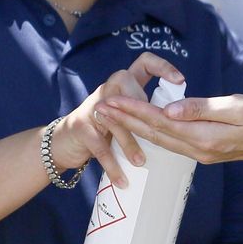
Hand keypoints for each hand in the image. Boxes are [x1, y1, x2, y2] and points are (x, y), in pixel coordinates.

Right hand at [52, 52, 183, 187]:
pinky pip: (100, 147)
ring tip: (141, 162)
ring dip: (129, 143)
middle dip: (141, 108)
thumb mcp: (124, 115)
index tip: (180, 81)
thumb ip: (146, 111)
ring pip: (115, 119)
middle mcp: (107, 90)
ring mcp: (92, 107)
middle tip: (156, 131)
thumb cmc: (102, 130)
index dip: (162, 67)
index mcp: (123, 85)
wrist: (62, 143)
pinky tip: (122, 180)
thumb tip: (180, 121)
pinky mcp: (81, 128)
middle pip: (128, 85)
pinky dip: (112, 166)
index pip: (143, 63)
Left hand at [97, 93, 242, 165]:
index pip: (160, 122)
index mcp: (204, 137)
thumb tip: (170, 109)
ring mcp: (203, 152)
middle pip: (154, 134)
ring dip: (135, 127)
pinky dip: (153, 133)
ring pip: (161, 140)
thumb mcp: (236, 106)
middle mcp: (199, 149)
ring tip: (114, 116)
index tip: (111, 100)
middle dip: (125, 120)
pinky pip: (172, 143)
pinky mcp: (207, 150)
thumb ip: (201, 108)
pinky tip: (143, 127)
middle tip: (100, 107)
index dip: (133, 111)